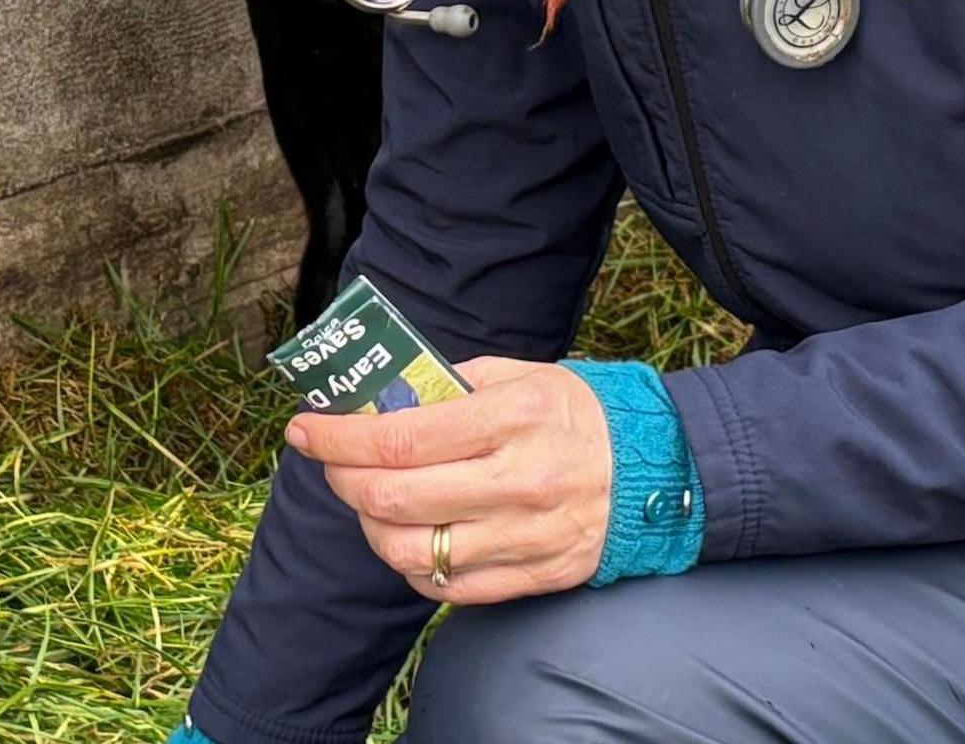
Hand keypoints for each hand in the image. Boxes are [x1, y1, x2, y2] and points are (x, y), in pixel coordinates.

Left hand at [285, 357, 610, 605]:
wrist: (658, 470)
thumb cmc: (577, 414)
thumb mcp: (521, 376)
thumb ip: (449, 385)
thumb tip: (378, 396)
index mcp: (514, 419)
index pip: (401, 437)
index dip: (339, 437)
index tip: (305, 430)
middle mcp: (519, 482)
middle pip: (395, 498)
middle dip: (342, 479)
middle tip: (330, 461)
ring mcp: (526, 537)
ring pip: (411, 552)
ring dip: (369, 526)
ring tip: (367, 501)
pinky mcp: (534, 577)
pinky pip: (447, 588)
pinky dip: (410, 566)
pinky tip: (407, 536)